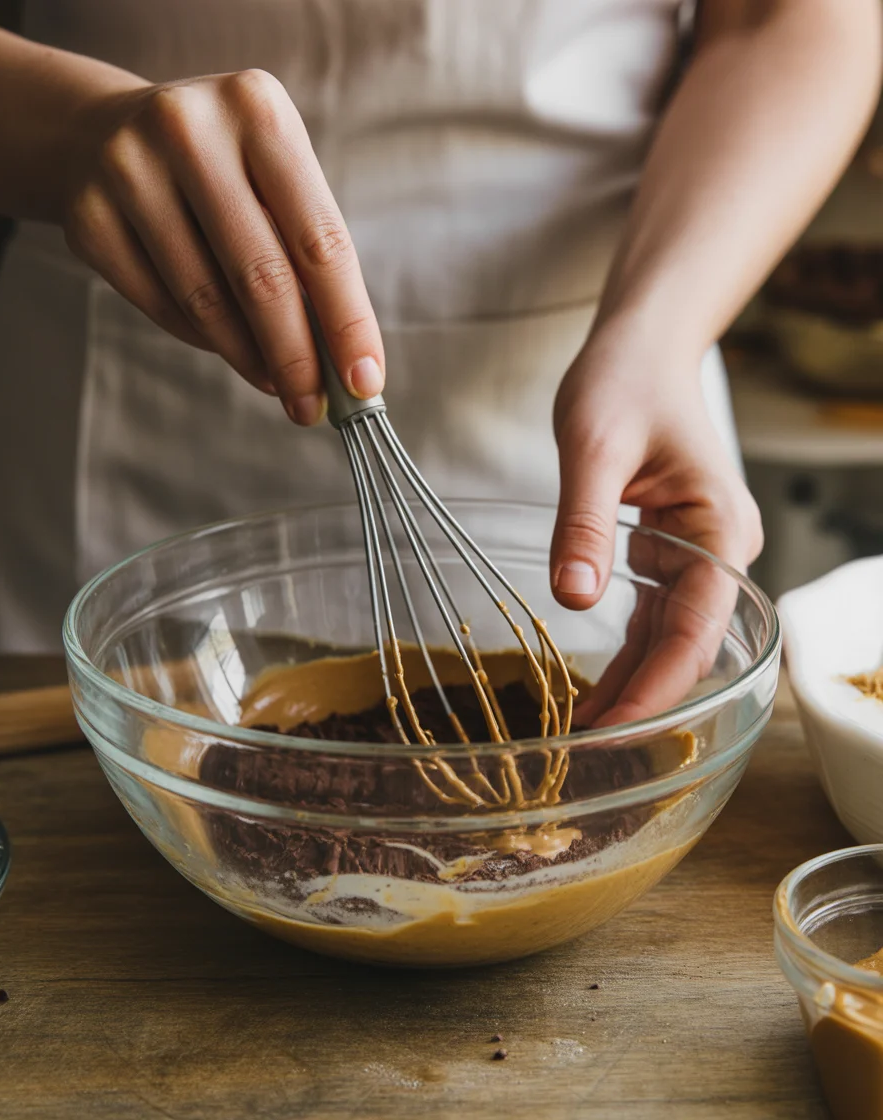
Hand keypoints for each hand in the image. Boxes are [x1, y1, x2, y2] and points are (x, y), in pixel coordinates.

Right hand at [62, 70, 384, 423]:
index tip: (365, 381)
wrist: (102, 132)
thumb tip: (342, 359)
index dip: (347, 321)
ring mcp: (128, 169)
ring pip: (206, 300)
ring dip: (251, 357)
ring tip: (277, 382)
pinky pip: (160, 305)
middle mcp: (190, 130)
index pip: (319, 240)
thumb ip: (306, 255)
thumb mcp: (273, 178)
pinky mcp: (87, 215)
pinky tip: (227, 346)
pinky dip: (203, 338)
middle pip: (262, 277)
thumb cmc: (221, 169)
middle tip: (313, 406)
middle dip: (297, 356)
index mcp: (258, 111)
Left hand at [550, 328, 762, 728]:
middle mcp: (719, 552)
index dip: (660, 687)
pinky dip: (625, 660)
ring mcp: (696, 558)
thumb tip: (575, 600)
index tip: (617, 730)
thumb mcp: (594, 444)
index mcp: (720, 528)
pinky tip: (595, 694)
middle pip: (690, 647)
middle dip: (647, 703)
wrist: (641, 348)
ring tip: (584, 737)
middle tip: (591, 755)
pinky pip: (652, 621)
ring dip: (633, 689)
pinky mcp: (668, 557)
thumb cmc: (626, 380)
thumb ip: (586, 523)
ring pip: (671, 642)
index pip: (699, 627)